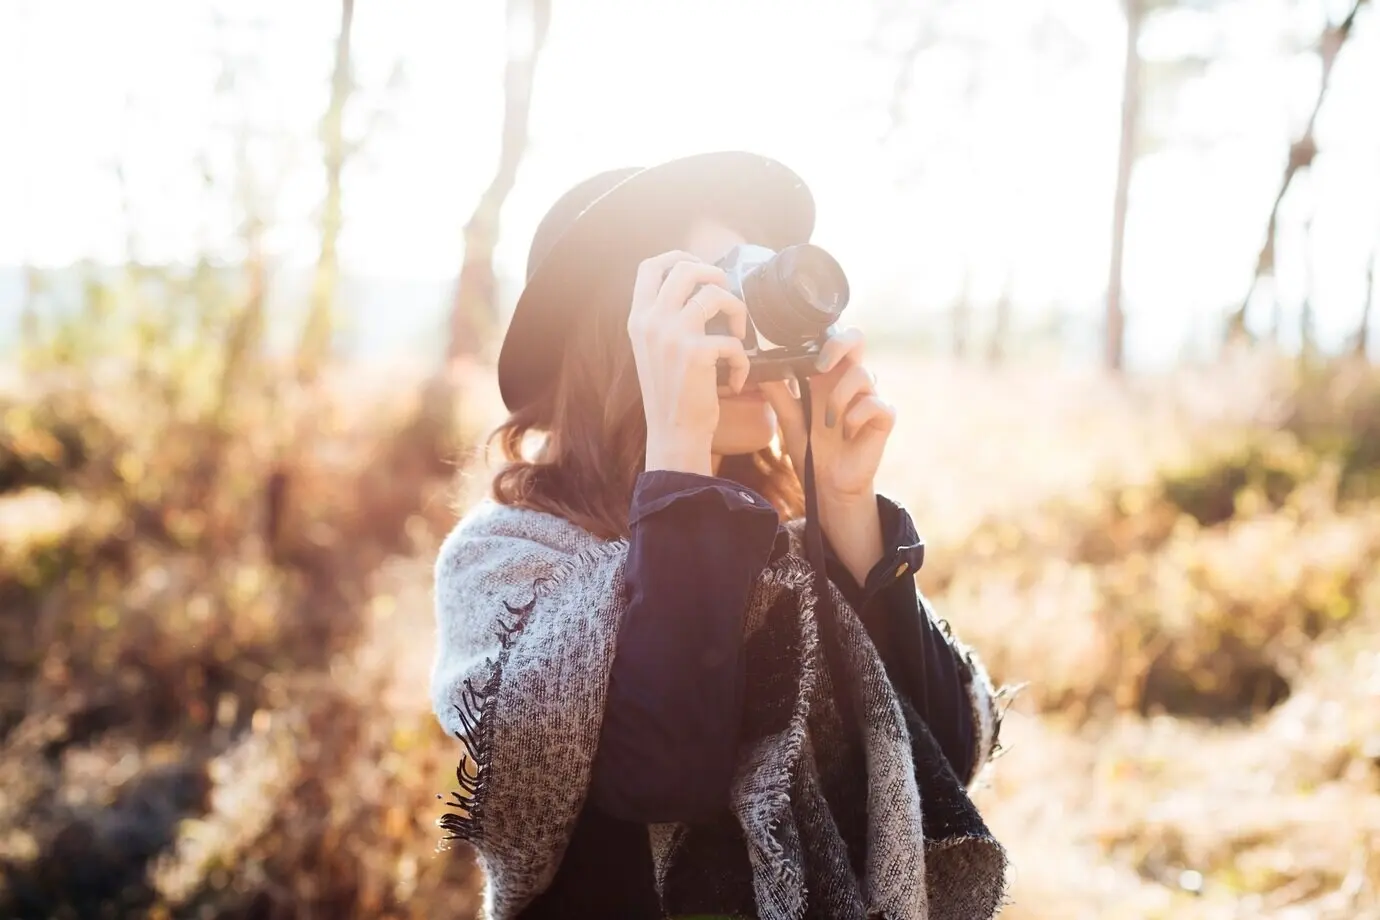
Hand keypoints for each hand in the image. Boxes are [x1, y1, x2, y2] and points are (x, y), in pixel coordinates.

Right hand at [627, 251, 750, 474]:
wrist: (673, 434)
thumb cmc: (670, 395)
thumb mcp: (653, 351)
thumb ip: (663, 321)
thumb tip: (694, 292)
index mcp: (638, 319)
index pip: (649, 267)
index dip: (677, 256)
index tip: (697, 266)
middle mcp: (650, 322)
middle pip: (685, 268)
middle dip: (714, 274)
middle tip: (726, 294)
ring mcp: (672, 335)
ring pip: (715, 293)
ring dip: (737, 311)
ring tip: (737, 334)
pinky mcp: (696, 353)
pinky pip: (733, 340)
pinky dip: (742, 360)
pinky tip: (736, 380)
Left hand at [761, 327, 895, 504]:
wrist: (828, 485)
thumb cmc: (812, 449)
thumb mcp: (789, 420)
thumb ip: (778, 394)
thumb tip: (761, 368)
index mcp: (828, 377)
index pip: (833, 339)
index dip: (825, 332)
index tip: (803, 343)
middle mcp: (850, 381)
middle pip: (857, 339)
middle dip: (839, 344)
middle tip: (820, 365)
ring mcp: (869, 396)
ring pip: (863, 373)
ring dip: (839, 397)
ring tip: (828, 422)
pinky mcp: (884, 416)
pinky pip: (875, 403)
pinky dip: (855, 417)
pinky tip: (846, 434)